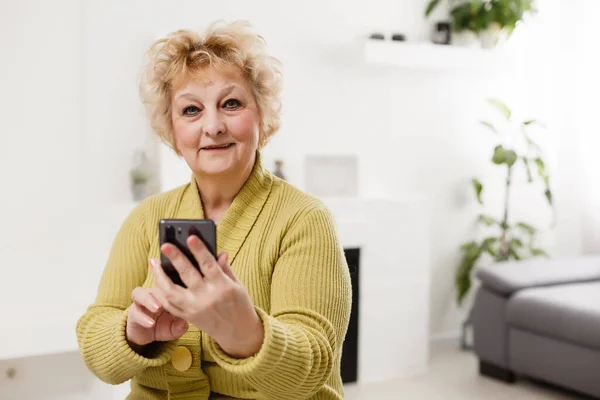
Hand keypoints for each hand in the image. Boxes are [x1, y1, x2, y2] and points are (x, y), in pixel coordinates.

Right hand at [125, 286, 188, 350]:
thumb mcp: (175, 329)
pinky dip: (143, 317)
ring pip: (139, 293)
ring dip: (148, 299)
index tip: (183, 293)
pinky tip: (151, 324)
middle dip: (161, 290)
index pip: (169, 284)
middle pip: (153, 285)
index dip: (174, 286)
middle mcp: (152, 295)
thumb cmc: (164, 326)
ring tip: (157, 308)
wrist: (146, 336)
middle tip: (169, 299)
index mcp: (165, 294)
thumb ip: (180, 326)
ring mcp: (140, 302)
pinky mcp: (132, 313)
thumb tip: (184, 324)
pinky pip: (135, 312)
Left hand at [150, 235, 263, 358]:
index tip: (190, 237)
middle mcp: (207, 298)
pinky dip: (161, 292)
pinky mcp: (188, 317)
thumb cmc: (239, 304)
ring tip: (154, 262)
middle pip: (187, 275)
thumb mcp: (238, 285)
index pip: (208, 265)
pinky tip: (157, 280)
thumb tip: (220, 251)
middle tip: (165, 245)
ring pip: (171, 292)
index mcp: (223, 287)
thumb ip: (225, 268)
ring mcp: (195, 309)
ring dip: (160, 276)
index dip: (199, 250)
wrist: (238, 332)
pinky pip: (170, 304)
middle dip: (175, 258)